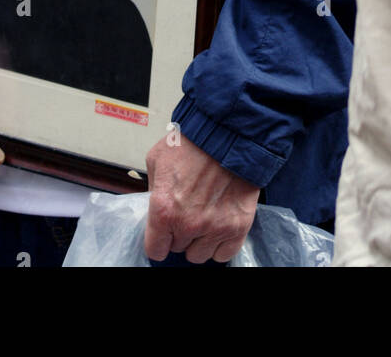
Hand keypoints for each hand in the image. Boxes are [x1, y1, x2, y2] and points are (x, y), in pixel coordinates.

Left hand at [145, 134, 259, 263]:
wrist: (228, 134)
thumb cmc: (192, 143)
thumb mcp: (157, 160)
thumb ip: (153, 189)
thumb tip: (154, 207)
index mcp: (164, 210)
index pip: (155, 249)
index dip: (158, 240)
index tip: (163, 234)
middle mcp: (188, 224)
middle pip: (178, 249)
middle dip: (179, 233)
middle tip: (186, 212)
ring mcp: (214, 228)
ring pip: (200, 255)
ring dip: (199, 241)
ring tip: (204, 217)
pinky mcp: (237, 227)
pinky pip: (224, 254)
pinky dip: (220, 244)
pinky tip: (218, 225)